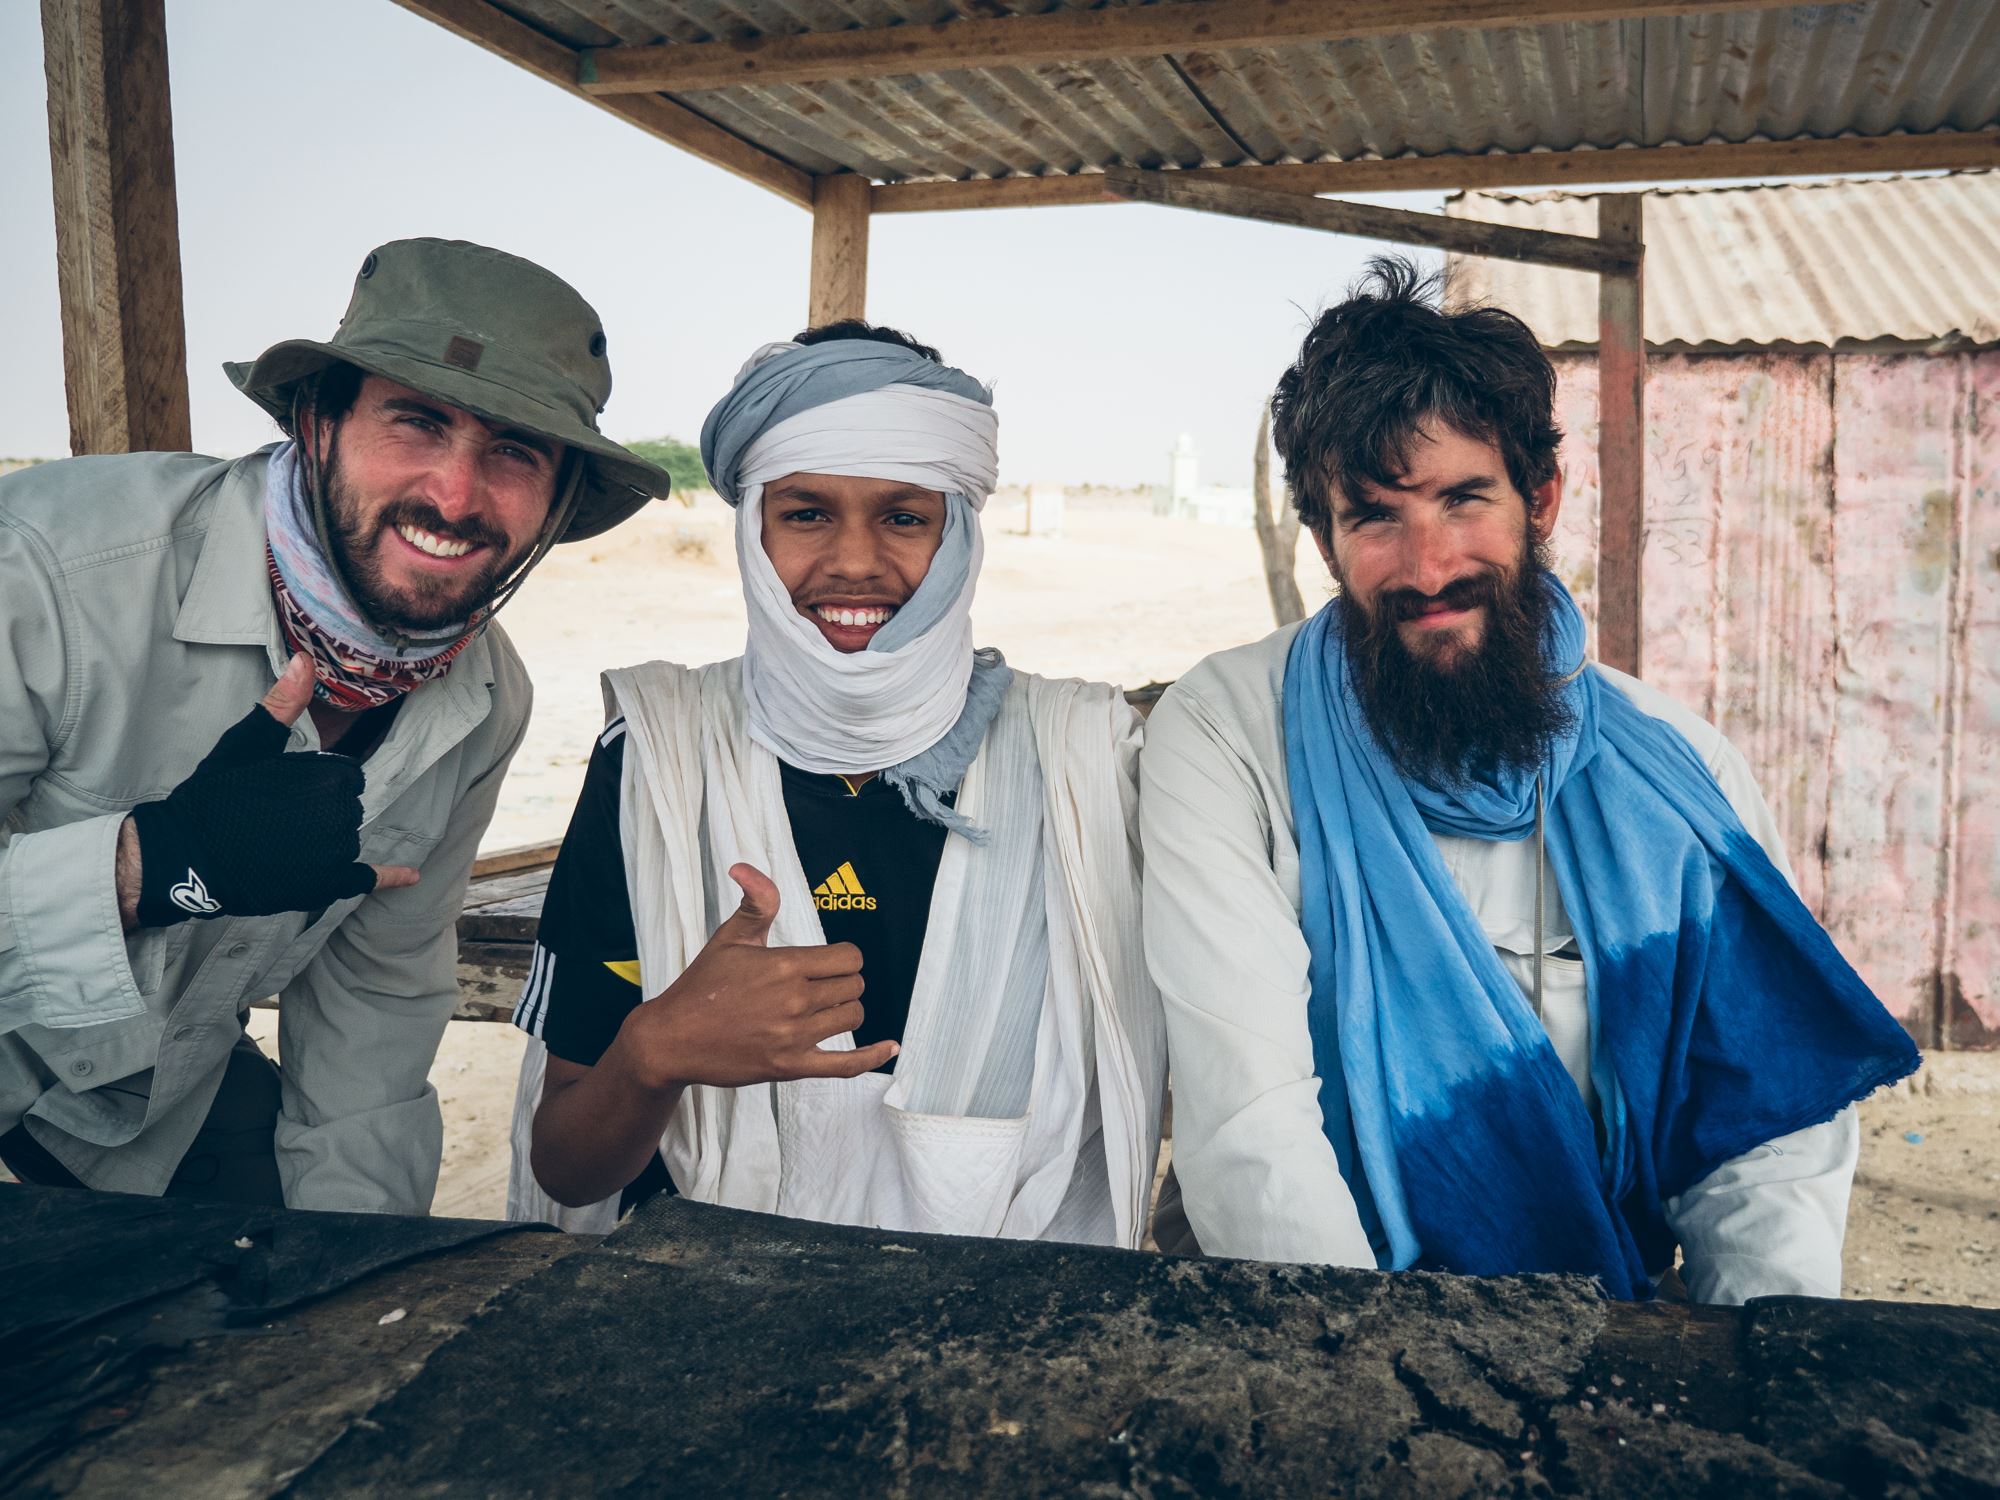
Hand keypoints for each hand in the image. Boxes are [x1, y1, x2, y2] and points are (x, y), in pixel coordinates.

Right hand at [121, 654, 419, 928]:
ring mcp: (337, 853)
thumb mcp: (248, 743)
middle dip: (319, 810)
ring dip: (324, 840)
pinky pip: (368, 878)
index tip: (283, 791)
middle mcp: (342, 815)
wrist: (187, 853)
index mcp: (330, 778)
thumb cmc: (215, 794)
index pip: (345, 778)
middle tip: (273, 818)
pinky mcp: (327, 885)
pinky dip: (391, 877)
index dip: (316, 784)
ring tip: (277, 841)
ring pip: (347, 839)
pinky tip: (412, 876)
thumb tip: (306, 659)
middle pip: (347, 808)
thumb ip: (284, 705)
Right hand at [619, 863, 895, 1090]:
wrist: (671, 1039)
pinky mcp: (790, 1068)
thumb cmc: (701, 986)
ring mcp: (793, 1037)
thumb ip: (755, 901)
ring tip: (825, 1007)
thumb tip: (744, 866)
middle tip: (821, 984)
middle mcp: (794, 1001)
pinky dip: (872, 1057)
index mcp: (784, 965)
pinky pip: (846, 1065)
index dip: (844, 957)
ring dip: (846, 1009)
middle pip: (854, 986)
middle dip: (844, 982)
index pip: (849, 957)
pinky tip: (890, 1047)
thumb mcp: (729, 937)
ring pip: (853, 1017)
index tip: (828, 962)